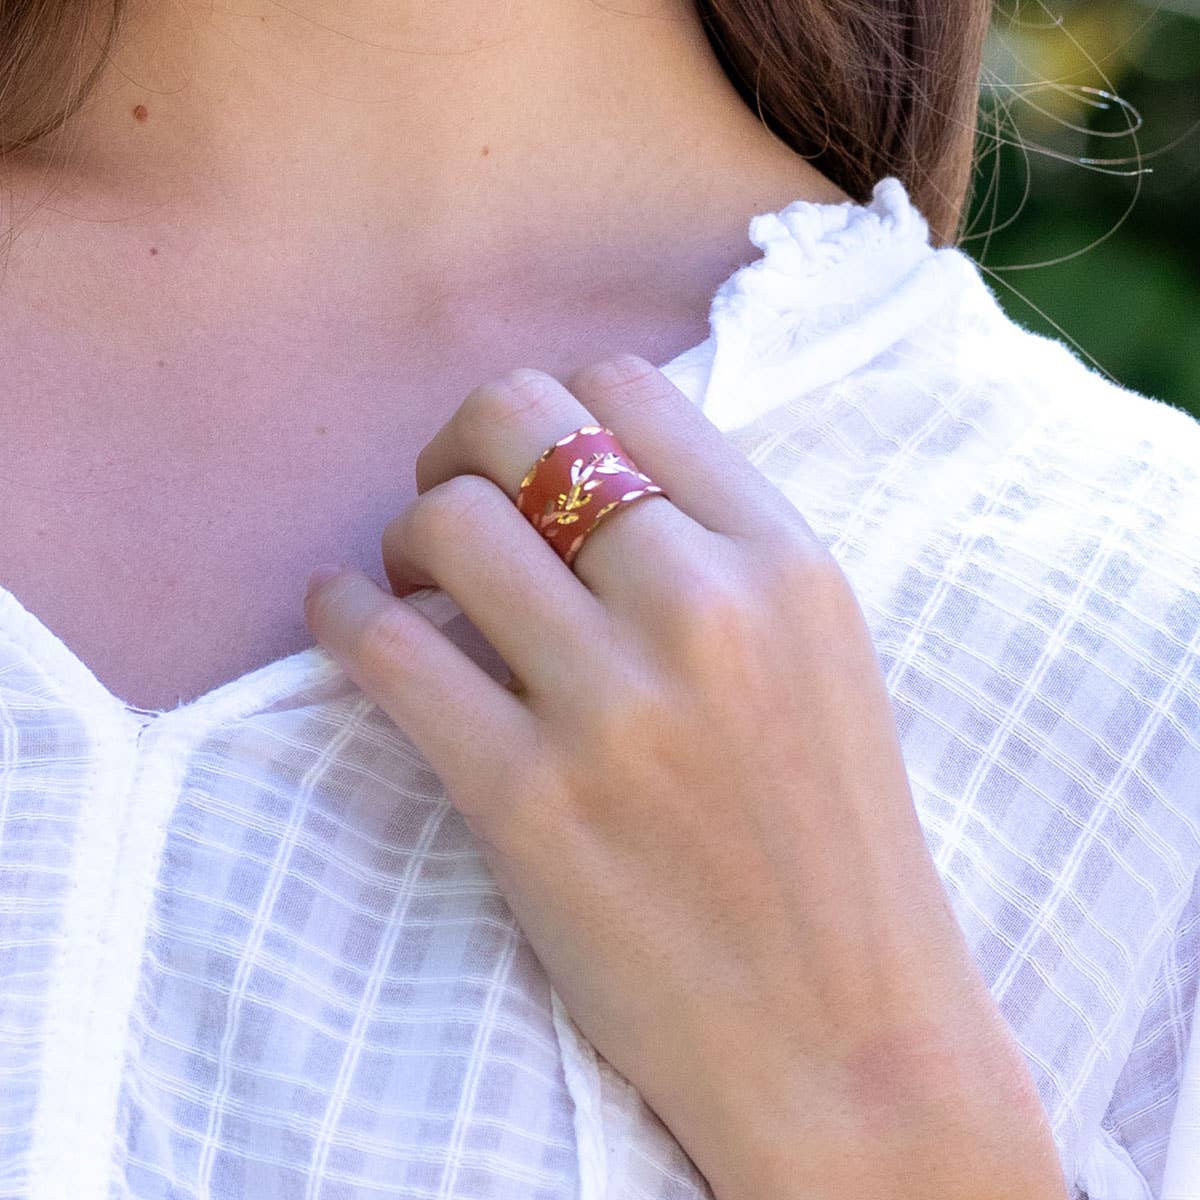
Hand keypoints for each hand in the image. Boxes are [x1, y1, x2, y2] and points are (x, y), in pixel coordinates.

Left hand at [303, 355, 1067, 1199]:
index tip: (527, 468)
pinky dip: (343, 614)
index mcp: (787, 562)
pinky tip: (349, 621)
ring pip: (444, 520)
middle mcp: (704, 608)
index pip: (628, 388)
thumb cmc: (830, 845)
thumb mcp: (816, 658)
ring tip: (408, 583)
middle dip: (459, 443)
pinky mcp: (526, 801)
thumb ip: (717, 550)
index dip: (555, 409)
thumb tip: (574, 470)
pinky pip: (385, 647)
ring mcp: (612, 705)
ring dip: (402, 536)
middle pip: (519, 422)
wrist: (846, 1034)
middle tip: (448, 504)